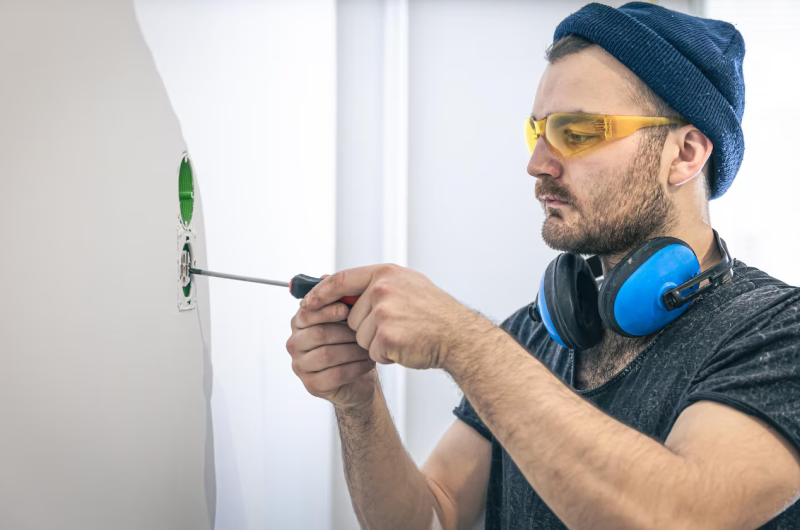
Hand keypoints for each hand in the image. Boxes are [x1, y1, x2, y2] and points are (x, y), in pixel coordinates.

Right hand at [287, 292, 376, 408]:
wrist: (361, 375)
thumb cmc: (353, 342)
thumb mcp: (349, 316)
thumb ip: (337, 296)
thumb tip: (326, 277)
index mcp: (300, 322)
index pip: (307, 312)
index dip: (327, 310)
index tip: (346, 309)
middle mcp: (295, 343)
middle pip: (319, 334)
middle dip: (346, 332)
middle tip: (366, 332)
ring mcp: (301, 366)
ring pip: (328, 355)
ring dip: (354, 351)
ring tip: (369, 348)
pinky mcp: (312, 385)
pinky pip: (335, 374)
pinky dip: (355, 368)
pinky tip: (367, 363)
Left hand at [301, 264, 496, 369]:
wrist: (458, 337)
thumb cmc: (434, 314)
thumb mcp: (407, 285)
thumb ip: (376, 283)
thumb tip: (340, 285)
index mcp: (386, 274)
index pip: (342, 279)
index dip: (321, 292)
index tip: (307, 303)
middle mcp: (383, 288)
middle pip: (350, 316)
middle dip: (367, 328)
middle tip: (397, 326)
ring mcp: (385, 311)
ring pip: (359, 337)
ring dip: (377, 343)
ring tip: (403, 335)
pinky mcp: (387, 336)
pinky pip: (372, 352)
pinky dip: (387, 355)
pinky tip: (405, 347)